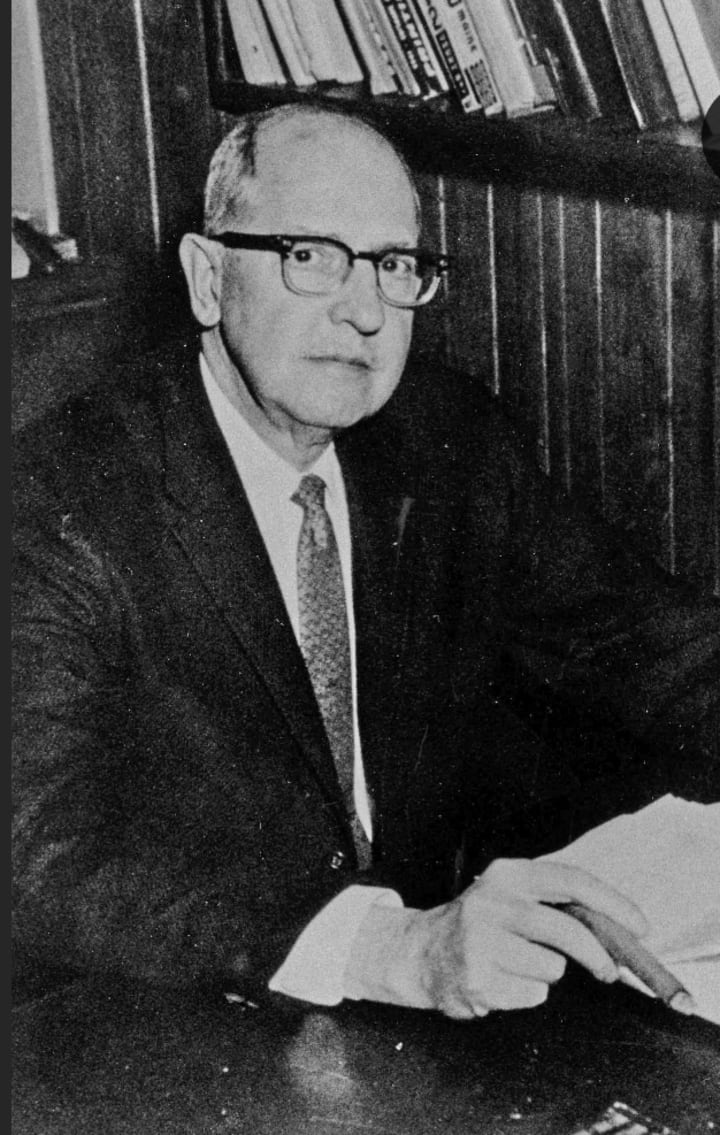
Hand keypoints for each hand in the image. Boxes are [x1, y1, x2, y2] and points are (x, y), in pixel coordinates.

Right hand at [347, 858, 647, 1017]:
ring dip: (548, 974)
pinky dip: (527, 994)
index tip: (640, 925)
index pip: (571, 880)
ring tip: (519, 965)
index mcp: (508, 874)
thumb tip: (616, 927)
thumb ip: (555, 902)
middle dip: (597, 955)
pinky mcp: (477, 978)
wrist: (421, 952)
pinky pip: (532, 994)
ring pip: (551, 968)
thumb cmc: (483, 925)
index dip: (612, 903)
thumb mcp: (512, 896)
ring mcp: (481, 940)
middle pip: (566, 930)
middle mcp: (492, 901)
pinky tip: (502, 981)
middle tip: (609, 970)